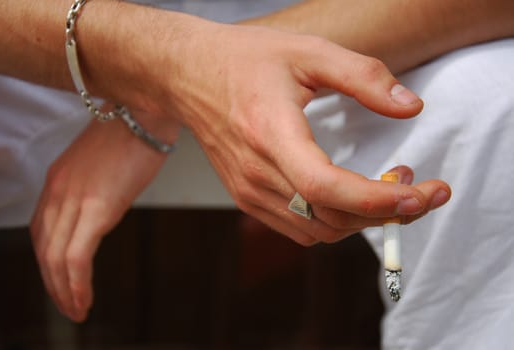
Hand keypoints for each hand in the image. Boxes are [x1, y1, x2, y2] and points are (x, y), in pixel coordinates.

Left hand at [30, 107, 179, 321]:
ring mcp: (75, 199)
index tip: (59, 280)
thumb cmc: (133, 131)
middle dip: (51, 283)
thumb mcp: (104, 160)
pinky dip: (76, 283)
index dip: (47, 261)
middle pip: (43, 248)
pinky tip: (84, 299)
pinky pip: (77, 257)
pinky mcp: (97, 208)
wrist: (146, 111)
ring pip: (55, 258)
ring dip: (63, 291)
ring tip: (76, 310)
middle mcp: (58, 190)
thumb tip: (104, 205)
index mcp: (59, 179)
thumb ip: (95, 185)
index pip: (41, 230)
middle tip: (66, 305)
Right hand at [144, 22, 450, 244]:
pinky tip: (350, 195)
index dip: (379, 200)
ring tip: (388, 186)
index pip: (326, 187)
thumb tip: (410, 106)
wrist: (190, 76)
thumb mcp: (308, 52)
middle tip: (420, 187)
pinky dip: (334, 222)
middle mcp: (256, 173)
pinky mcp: (247, 198)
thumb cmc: (244, 61)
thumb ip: (363, 76)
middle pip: (331, 218)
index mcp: (270, 133)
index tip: (421, 193)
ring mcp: (249, 191)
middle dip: (387, 213)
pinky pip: (299, 228)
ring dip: (362, 220)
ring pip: (319, 231)